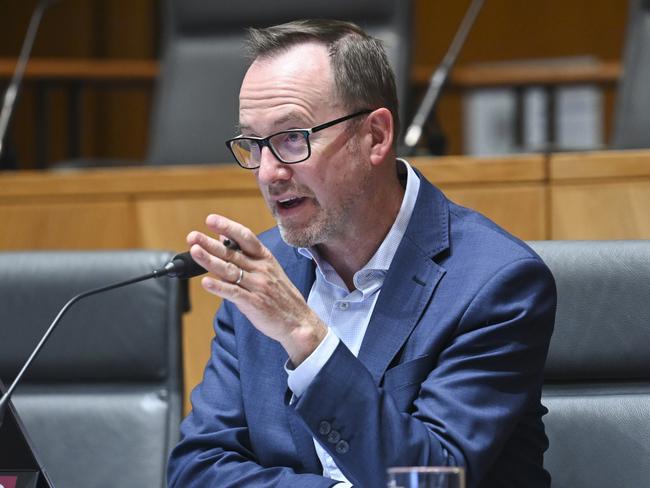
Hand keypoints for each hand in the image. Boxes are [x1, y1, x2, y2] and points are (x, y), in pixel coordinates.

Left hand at [187, 214, 326, 365]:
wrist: (298, 321)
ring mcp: (258, 286)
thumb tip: (223, 236)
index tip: (210, 219)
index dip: (228, 227)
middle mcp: (261, 269)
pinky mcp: (254, 303)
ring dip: (210, 261)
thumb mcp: (268, 269)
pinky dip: (219, 288)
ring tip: (194, 252)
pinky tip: (206, 283)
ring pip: (230, 270)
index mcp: (265, 258)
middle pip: (232, 253)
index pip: (245, 237)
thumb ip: (245, 254)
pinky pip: (234, 293)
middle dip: (210, 243)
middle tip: (192, 236)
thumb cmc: (281, 295)